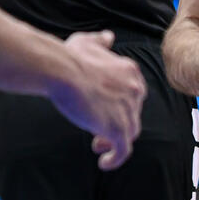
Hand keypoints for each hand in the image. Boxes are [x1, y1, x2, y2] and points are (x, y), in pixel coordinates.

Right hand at [51, 30, 146, 170]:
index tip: (104, 109)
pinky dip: (115, 158)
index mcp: (130, 71)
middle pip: (133, 113)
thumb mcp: (88, 42)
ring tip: (97, 143)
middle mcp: (135, 90)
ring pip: (129, 132)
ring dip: (115, 140)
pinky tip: (103, 162)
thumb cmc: (71, 57)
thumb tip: (108, 37)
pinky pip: (124, 150)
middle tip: (98, 128)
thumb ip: (100, 41)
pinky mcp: (119, 129)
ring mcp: (129, 111)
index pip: (133, 93)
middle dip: (118, 121)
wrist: (63, 72)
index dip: (121, 104)